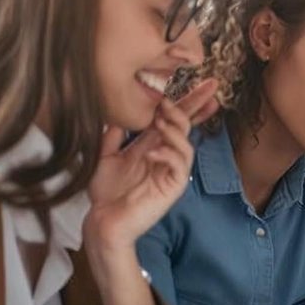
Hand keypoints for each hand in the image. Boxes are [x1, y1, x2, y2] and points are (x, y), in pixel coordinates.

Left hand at [83, 78, 219, 251]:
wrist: (103, 221)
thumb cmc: (105, 194)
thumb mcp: (105, 156)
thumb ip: (114, 134)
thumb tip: (119, 112)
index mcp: (153, 147)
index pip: (173, 121)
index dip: (188, 103)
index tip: (201, 83)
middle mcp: (166, 157)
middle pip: (186, 127)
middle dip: (191, 108)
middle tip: (176, 99)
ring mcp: (171, 173)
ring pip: (186, 145)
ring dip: (174, 130)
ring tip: (159, 122)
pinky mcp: (172, 188)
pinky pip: (179, 166)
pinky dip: (167, 154)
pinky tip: (152, 152)